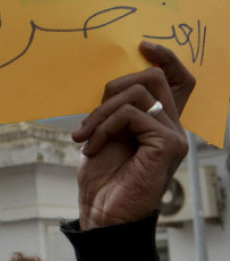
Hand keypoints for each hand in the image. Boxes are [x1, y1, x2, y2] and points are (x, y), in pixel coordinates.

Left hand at [72, 41, 193, 229]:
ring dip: (100, 113)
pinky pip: (131, 114)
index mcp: (159, 122)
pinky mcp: (168, 144)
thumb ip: (116, 108)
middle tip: (88, 119)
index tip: (142, 45)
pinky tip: (92, 147)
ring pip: (137, 93)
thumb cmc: (102, 178)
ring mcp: (173, 135)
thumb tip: (114, 80)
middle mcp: (172, 127)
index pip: (177, 80)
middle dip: (112, 88)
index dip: (165, 58)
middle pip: (153, 77)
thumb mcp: (104, 133)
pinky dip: (104, 126)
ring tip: (83, 137)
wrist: (102, 215)